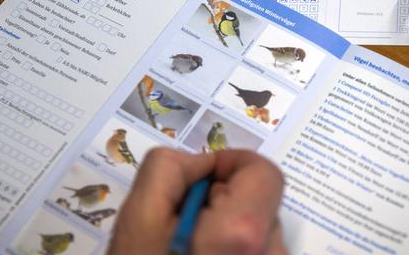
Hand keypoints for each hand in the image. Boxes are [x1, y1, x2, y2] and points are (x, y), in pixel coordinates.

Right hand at [108, 148, 286, 254]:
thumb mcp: (137, 220)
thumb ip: (168, 169)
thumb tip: (198, 163)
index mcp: (243, 232)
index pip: (263, 170)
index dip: (229, 164)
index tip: (199, 180)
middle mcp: (271, 254)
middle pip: (259, 198)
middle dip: (222, 199)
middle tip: (183, 224)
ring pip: (257, 228)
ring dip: (226, 227)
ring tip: (186, 248)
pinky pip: (257, 251)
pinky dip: (233, 248)